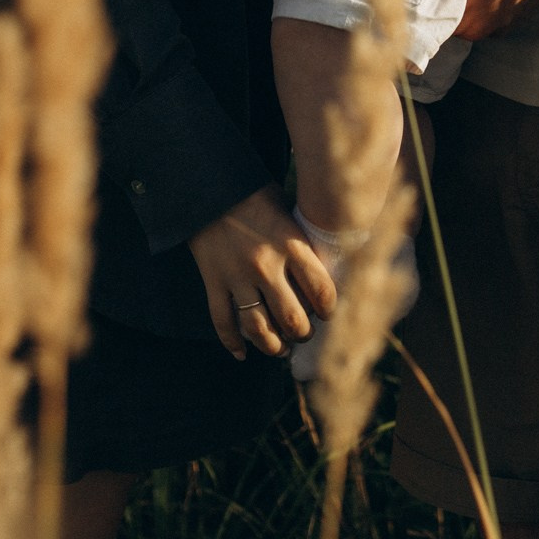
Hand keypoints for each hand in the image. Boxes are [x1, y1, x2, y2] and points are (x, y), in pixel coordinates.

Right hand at [188, 187, 335, 360]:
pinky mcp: (213, 282)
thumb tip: (326, 269)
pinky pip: (223, 322)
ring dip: (273, 346)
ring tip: (281, 348)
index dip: (329, 308)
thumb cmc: (254, 194)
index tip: (328, 313)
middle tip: (304, 333)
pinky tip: (242, 353)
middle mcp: (266, 265)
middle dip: (303, 333)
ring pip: (259, 328)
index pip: (322, 290)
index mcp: (291, 244)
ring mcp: (237, 276)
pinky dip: (232, 343)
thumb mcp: (287, 211)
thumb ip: (303, 242)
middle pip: (293, 319)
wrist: (208, 186)